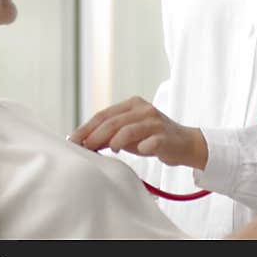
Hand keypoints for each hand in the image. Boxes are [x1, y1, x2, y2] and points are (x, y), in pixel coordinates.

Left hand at [69, 96, 208, 168]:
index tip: (72, 139)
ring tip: (108, 150)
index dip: (86, 127)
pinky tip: (138, 151)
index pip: (104, 114)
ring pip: (129, 129)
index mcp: (132, 104)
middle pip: (113, 121)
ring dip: (114, 140)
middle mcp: (143, 110)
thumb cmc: (151, 138)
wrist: (185, 144)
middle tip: (84, 148)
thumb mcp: (129, 133)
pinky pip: (151, 142)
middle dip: (95, 135)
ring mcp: (155, 122)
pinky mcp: (166, 137)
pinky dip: (142, 147)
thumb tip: (83, 142)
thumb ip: (109, 134)